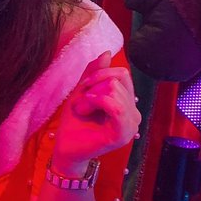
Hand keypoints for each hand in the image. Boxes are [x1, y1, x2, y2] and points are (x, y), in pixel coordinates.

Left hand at [53, 52, 140, 168]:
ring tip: (82, 110)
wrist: (65, 148)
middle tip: (81, 103)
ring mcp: (131, 125)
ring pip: (114, 90)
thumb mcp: (83, 92)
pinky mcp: (123, 135)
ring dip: (90, 96)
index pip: (122, 74)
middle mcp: (134, 114)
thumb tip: (107, 52)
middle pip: (118, 79)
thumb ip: (95, 73)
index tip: (84, 86)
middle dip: (93, 86)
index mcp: (128, 103)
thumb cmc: (74, 122)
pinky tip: (85, 109)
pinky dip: (97, 101)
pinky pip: (116, 106)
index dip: (100, 73)